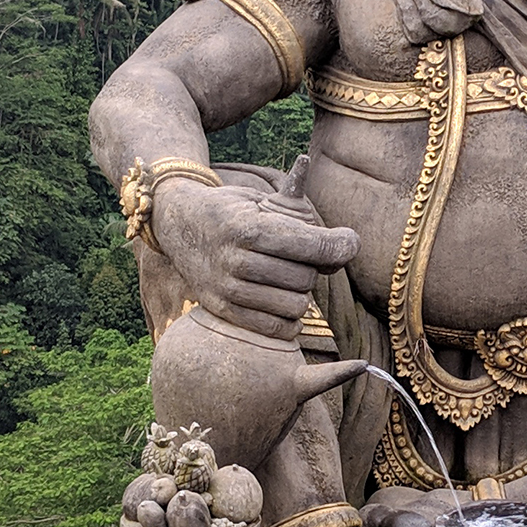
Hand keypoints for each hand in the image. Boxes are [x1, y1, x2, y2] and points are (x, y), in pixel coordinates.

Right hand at [155, 182, 358, 341]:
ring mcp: (227, 288)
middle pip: (307, 278)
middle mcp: (236, 261)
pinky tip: (286, 302)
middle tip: (303, 256)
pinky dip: (290, 319)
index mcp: (249, 228)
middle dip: (315, 266)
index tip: (349, 241)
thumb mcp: (261, 199)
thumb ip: (301, 219)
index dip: (341, 245)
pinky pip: (274, 328)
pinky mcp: (221, 309)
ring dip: (301, 293)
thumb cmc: (232, 209)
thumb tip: (343, 246)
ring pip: (295, 306)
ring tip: (290, 278)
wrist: (178, 223)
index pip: (314, 245)